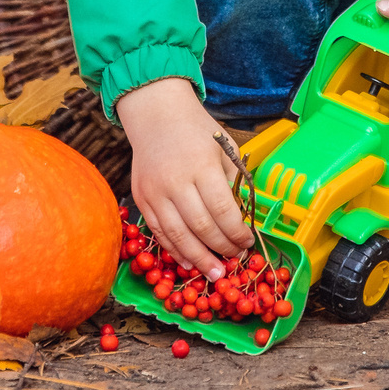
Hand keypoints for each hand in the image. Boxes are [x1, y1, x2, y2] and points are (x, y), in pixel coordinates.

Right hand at [115, 77, 253, 279]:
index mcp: (202, 166)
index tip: (247, 242)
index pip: (222, 210)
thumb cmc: (196, 131)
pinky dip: (175, 250)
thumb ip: (232, 182)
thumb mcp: (224, 148)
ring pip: (179, 235)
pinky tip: (189, 262)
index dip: (237, 232)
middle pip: (202, 227)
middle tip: (234, 260)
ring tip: (215, 274)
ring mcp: (155, 192)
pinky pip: (159, 232)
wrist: (156, 115)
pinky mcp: (141, 199)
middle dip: (222, 249)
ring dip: (199, 259)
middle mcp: (176, 181)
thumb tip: (241, 220)